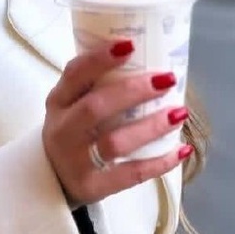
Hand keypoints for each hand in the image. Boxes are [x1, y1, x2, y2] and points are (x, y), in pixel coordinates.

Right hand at [42, 40, 191, 207]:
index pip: (74, 74)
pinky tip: (182, 150)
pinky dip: (159, 162)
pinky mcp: (91, 188)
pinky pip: (130, 175)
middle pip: (96, 108)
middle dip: (134, 91)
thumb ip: (96, 84)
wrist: (52, 180)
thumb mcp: (71, 104)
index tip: (131, 45)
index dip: (100, 59)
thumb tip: (147, 57)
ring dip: (151, 127)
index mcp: (58, 101)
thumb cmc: (73, 130)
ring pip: (115, 143)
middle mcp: (62, 130)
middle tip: (166, 79)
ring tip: (179, 113)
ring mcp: (75, 161)